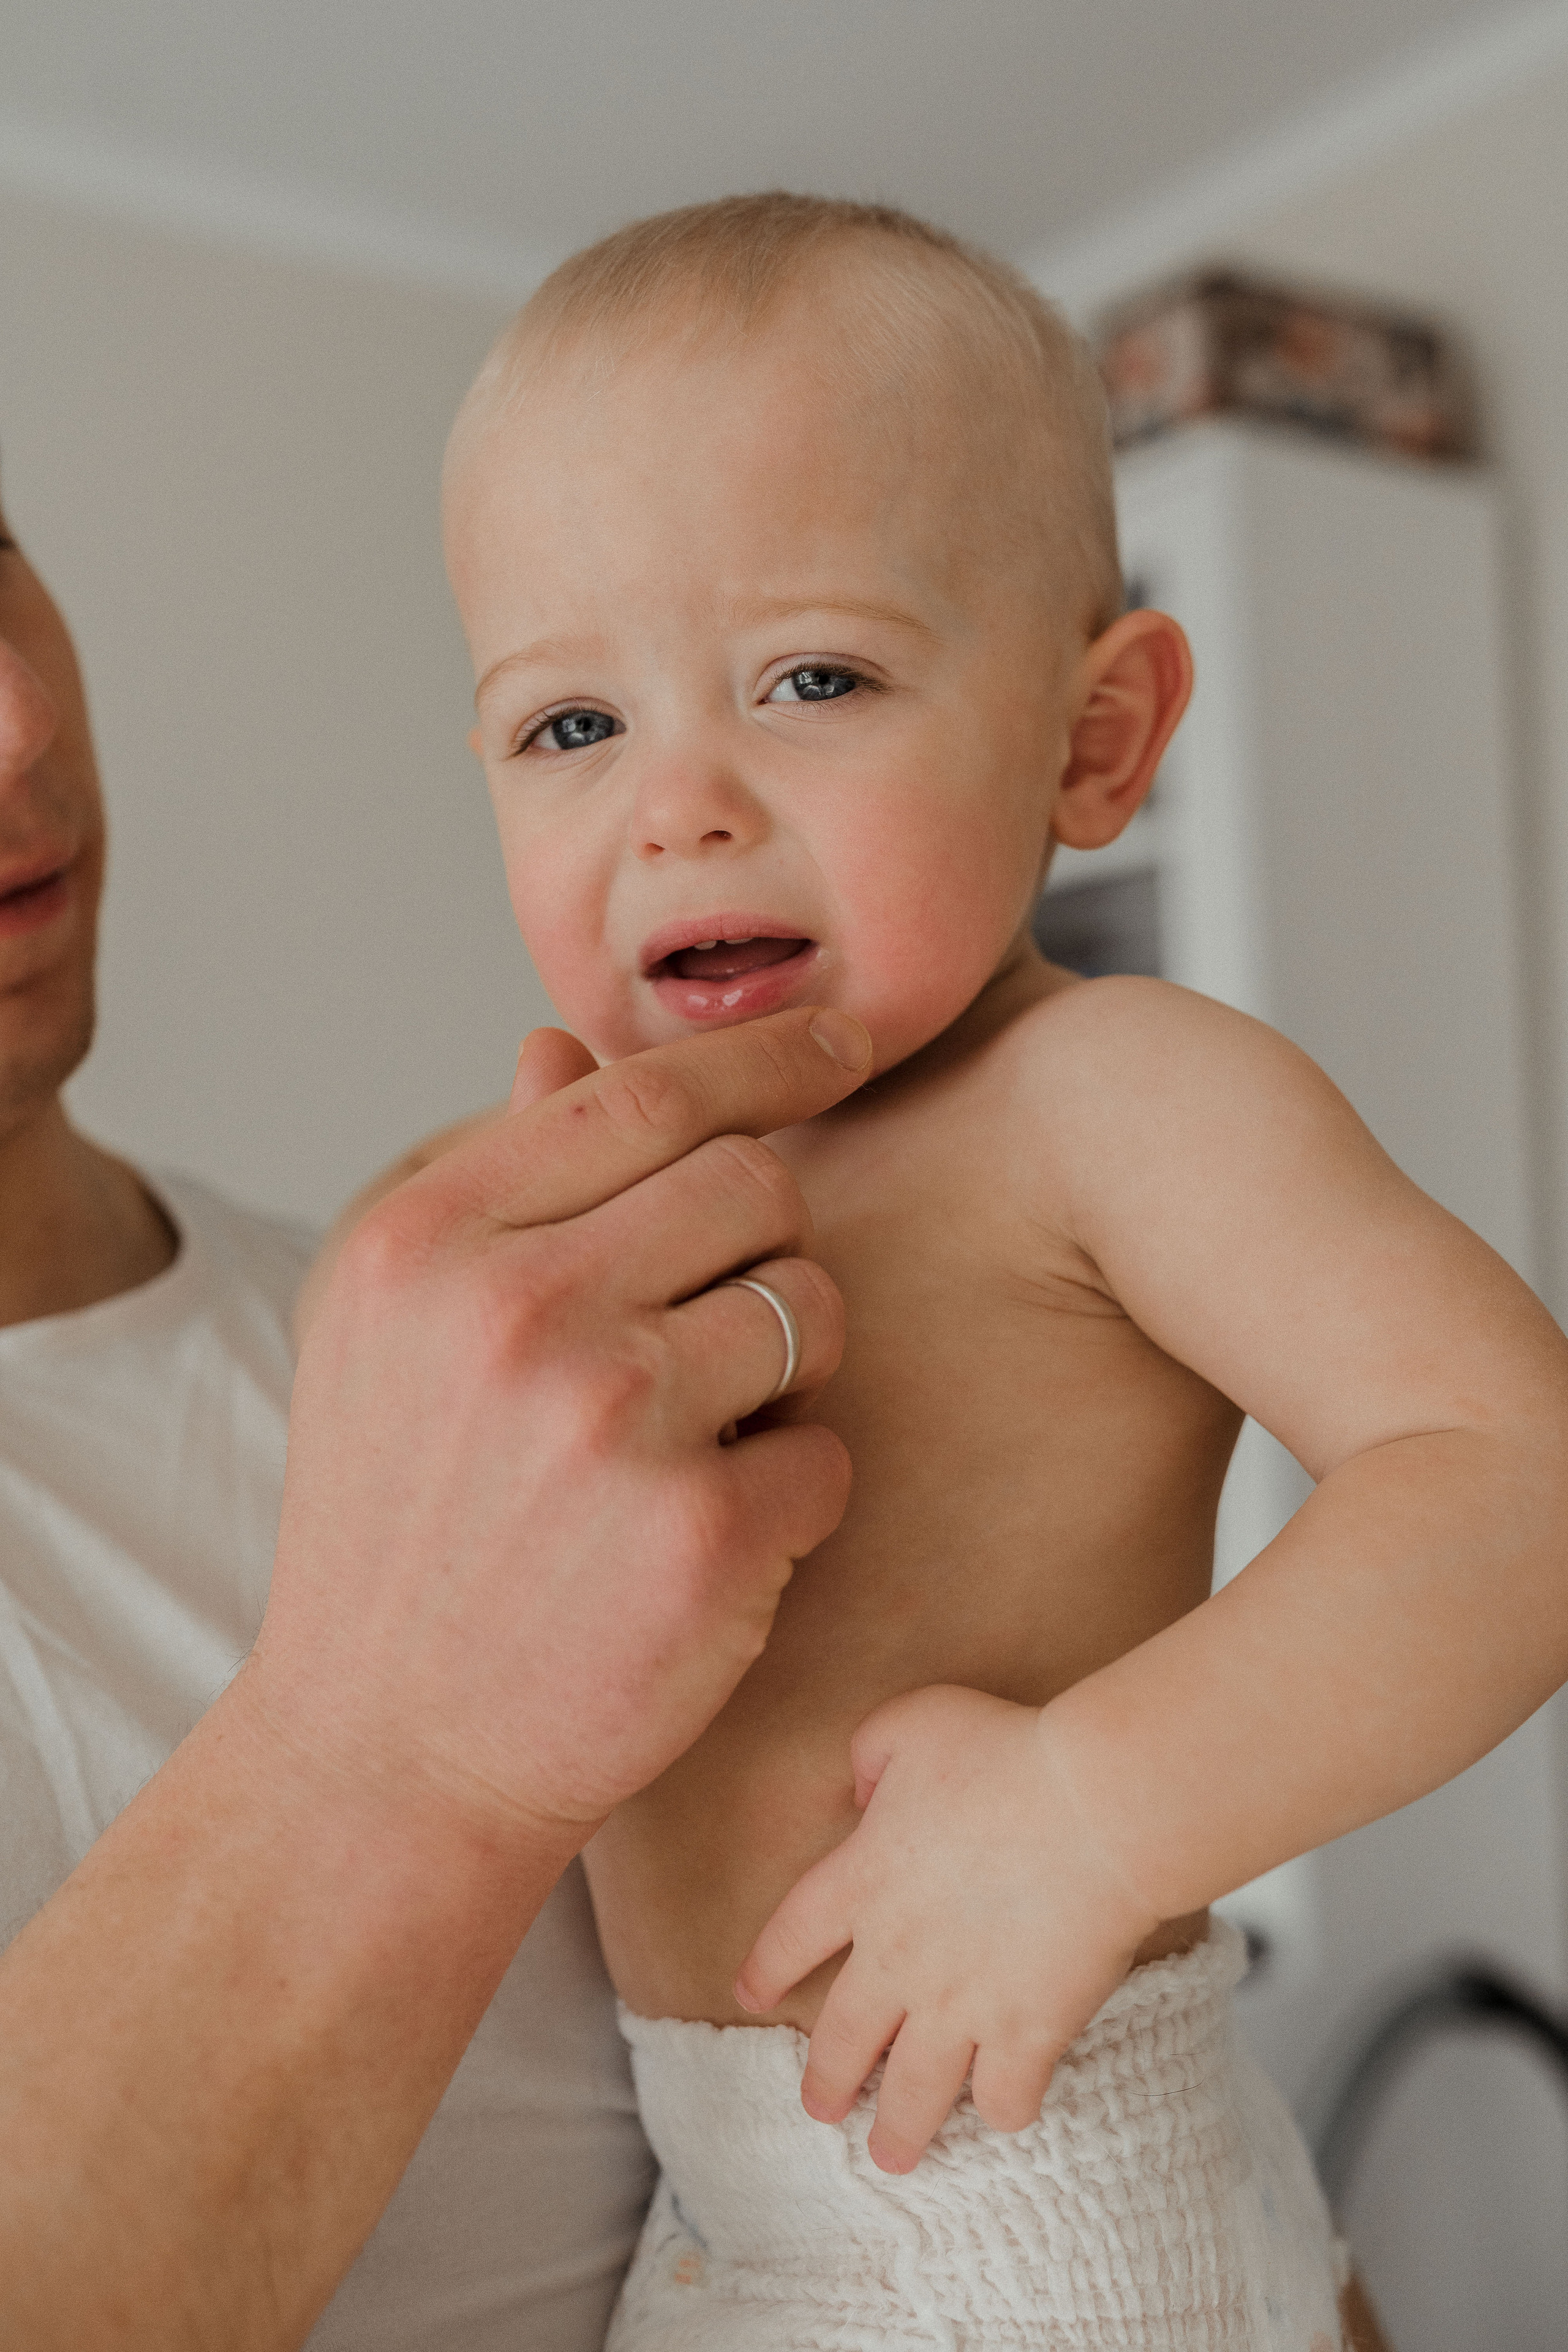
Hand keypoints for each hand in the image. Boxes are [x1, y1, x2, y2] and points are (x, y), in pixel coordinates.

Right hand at [252, 1003, 872, 1863]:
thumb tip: (559, 1042)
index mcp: (431, 1240)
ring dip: (791, 1370)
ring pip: (813, 1307)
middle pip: (754, 1183)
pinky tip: (710, 1539)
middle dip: (769, 1244)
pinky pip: (830, 1455)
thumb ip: (492, 1180)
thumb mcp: (391, 1334)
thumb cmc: (399, 1530)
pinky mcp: (701, 1535)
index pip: (644, 1091)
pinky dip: (794, 1497)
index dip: (769, 1057)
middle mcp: (517, 1309)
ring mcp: (613, 1420)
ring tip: (703, 1438)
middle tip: (720, 1329)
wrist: (388, 1753)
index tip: (845, 1043)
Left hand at [734, 1684, 1160, 2172]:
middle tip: (819, 2110)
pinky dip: (1002, 2109)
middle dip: (825, 2083)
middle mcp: (895, 1958)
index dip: (766, 1968)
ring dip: (898, 2130)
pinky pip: (1004, 2097)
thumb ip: (870, 1752)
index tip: (749, 1994)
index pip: (790, 1937)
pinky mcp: (1026, 2034)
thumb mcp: (913, 1721)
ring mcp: (960, 2005)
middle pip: (843, 2040)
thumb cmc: (1004, 1751)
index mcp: (860, 1881)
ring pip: (913, 2093)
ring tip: (890, 2155)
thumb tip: (863, 1795)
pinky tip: (1002, 2108)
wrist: (1091, 1808)